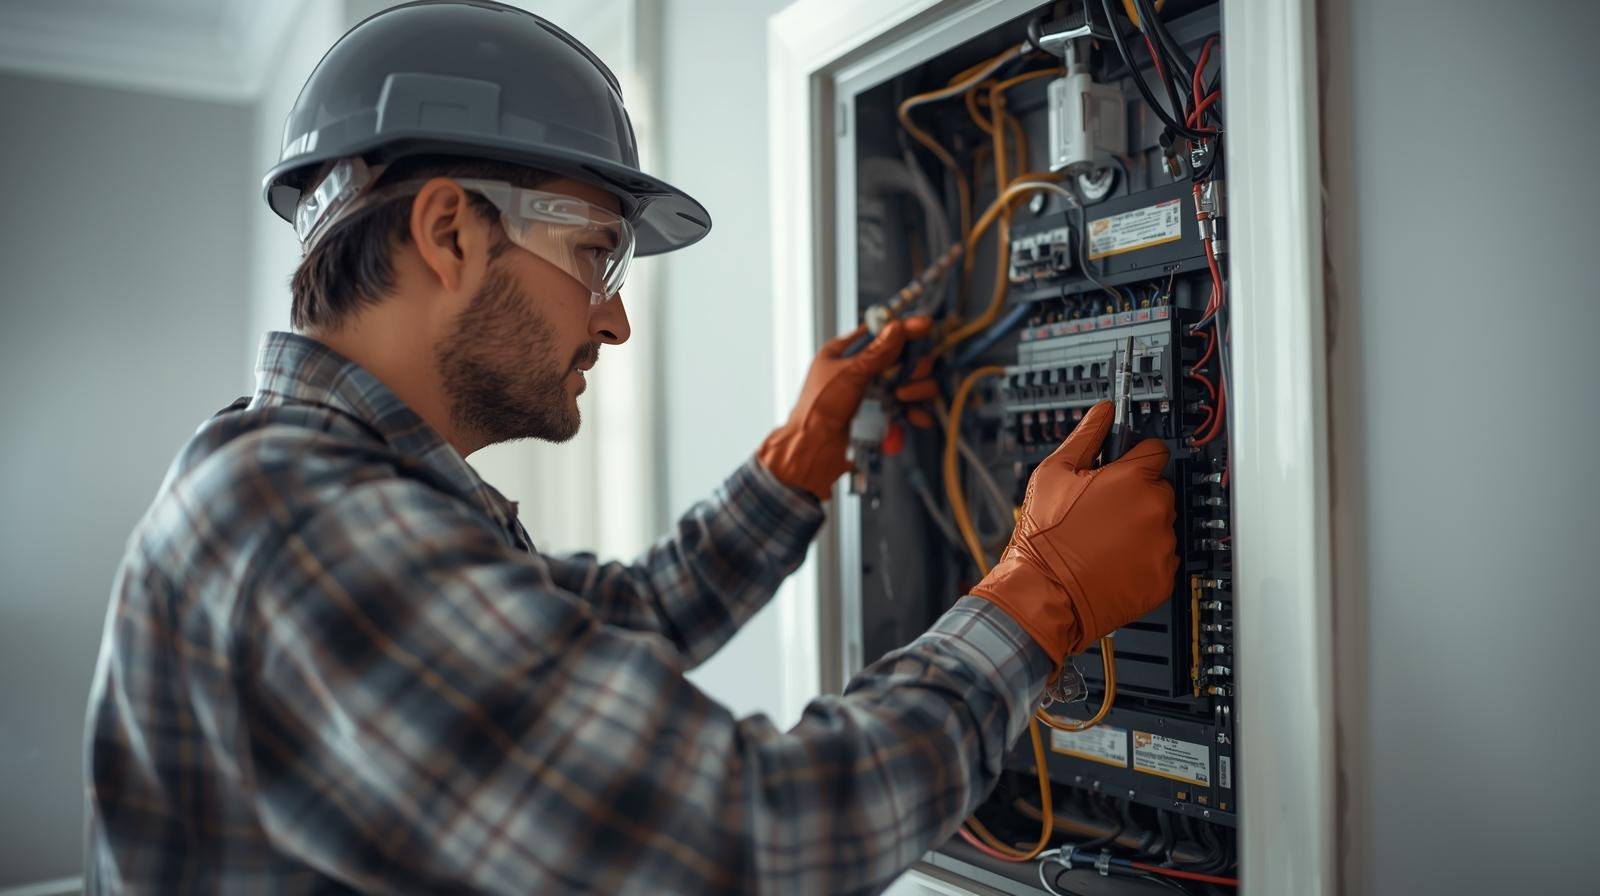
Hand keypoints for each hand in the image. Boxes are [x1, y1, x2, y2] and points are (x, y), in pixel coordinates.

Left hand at [759, 317, 933, 498]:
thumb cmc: (817, 408)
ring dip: (917, 388)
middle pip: (904, 358)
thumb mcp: (848, 374)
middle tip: (911, 374)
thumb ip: (877, 352)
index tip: (927, 327)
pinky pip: (910, 410)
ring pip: (912, 384)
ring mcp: (875, 395)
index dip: (905, 330)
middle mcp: (864, 371)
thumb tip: (899, 327)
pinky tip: (918, 418)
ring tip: (903, 398)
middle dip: (914, 365)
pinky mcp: (884, 417)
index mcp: (847, 353)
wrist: (812, 452)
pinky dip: (917, 413)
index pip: (882, 333)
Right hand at [970, 402, 1177, 662]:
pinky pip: (1161, 558)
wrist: (1044, 594)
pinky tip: (1113, 561)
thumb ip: (1086, 437)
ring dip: (1140, 528)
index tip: (1122, 467)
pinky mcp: (1164, 577)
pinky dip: (1143, 558)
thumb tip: (1102, 413)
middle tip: (1102, 511)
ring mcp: (1163, 545)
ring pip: (1159, 524)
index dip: (1134, 457)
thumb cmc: (1045, 538)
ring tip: (1104, 540)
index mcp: (1133, 479)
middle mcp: (1155, 510)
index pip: (1155, 450)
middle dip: (1135, 495)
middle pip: (1158, 489)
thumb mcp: (1052, 474)